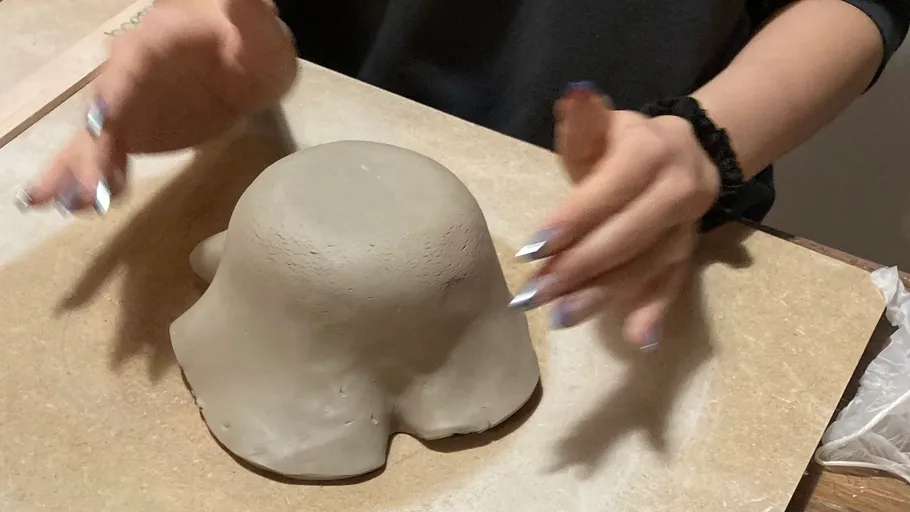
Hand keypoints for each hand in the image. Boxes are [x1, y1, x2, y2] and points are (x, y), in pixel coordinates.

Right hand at [20, 0, 295, 211]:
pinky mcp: (134, 132)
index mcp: (159, 40)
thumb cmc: (253, 42)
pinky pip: (107, 154)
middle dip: (95, 148)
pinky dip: (94, 177)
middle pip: (106, 109)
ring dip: (85, 169)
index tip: (102, 120)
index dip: (115, 91)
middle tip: (90, 187)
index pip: (132, 64)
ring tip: (76, 202)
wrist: (247, 65)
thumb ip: (246, 14)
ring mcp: (130, 105)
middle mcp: (132, 73)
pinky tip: (80, 206)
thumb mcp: (259, 29)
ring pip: (98, 137)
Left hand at [512, 83, 719, 348]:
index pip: (609, 191)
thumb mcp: (604, 126)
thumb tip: (575, 96)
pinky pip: (673, 285)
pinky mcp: (688, 255)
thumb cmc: (627, 143)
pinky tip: (639, 340)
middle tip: (533, 295)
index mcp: (653, 152)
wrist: (689, 154)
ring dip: (604, 295)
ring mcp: (686, 227)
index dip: (572, 221)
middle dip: (578, 267)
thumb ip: (584, 122)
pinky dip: (655, 312)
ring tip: (560, 317)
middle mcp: (678, 190)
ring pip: (647, 266)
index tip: (532, 250)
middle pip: (628, 236)